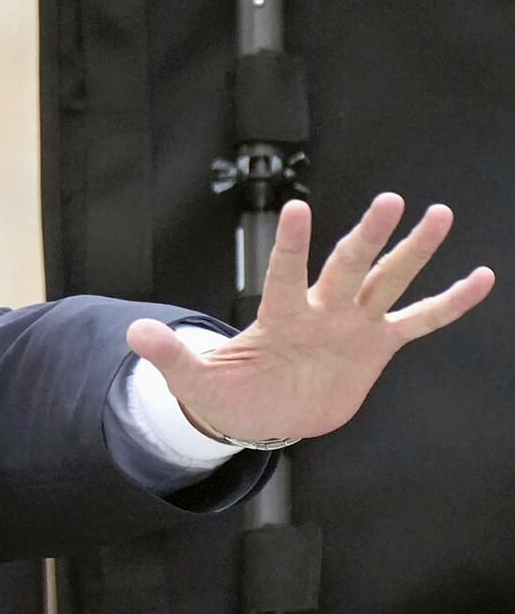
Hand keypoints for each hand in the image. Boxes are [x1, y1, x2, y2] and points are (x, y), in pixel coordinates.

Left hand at [126, 193, 494, 443]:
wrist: (262, 414)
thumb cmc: (228, 392)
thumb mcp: (193, 378)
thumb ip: (170, 354)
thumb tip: (134, 334)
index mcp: (279, 316)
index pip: (284, 274)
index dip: (290, 245)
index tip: (296, 208)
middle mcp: (320, 310)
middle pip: (348, 267)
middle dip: (366, 237)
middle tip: (390, 199)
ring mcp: (351, 324)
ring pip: (387, 280)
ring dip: (412, 252)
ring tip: (438, 214)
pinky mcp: (376, 345)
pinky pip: (419, 321)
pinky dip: (448, 304)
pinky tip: (480, 278)